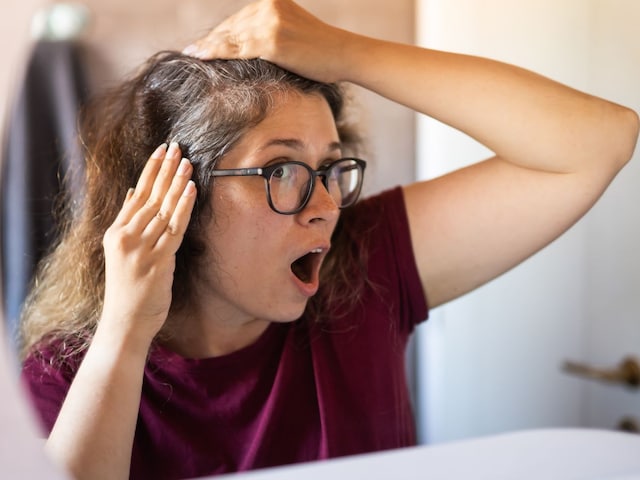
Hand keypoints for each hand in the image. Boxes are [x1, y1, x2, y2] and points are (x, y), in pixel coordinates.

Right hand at [100, 143, 195, 346]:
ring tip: (187, 162)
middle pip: (150, 196)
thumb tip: (134, 192)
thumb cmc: (128, 288)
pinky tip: (190, 190)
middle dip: (165, 170)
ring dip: (176, 184)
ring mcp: (140, 249)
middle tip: (178, 147)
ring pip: (162, 209)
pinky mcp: (156, 261)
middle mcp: (125, 237)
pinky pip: (174, 229)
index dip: (151, 170)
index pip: (137, 193)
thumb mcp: (122, 251)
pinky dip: (182, 208)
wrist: (125, 321)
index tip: (162, 150)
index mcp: (116, 232)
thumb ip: (128, 222)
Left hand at [183, 0, 351, 82]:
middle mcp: (268, 6)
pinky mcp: (271, 41)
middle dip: (211, 41)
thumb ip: (270, 34)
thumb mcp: (293, 32)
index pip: (239, 19)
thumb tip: (247, 49)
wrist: (344, 54)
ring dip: (208, 47)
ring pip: (230, 37)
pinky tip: (198, 56)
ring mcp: (269, 22)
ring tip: (191, 54)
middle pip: (231, 26)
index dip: (219, 34)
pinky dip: (214, 53)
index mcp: (273, 1)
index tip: (202, 43)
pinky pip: (235, 48)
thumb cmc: (322, 52)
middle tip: (191, 51)